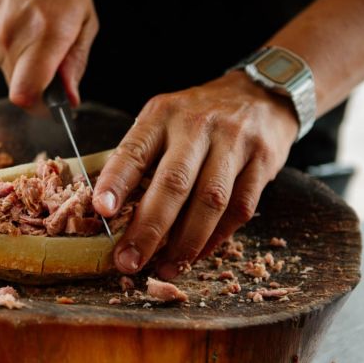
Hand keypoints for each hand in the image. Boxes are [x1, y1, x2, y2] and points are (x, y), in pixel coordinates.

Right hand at [0, 0, 97, 106]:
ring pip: (8, 75)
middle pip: (20, 91)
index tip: (53, 103)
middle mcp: (12, 38)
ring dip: (24, 65)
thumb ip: (76, 62)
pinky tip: (17, 25)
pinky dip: (10, 52)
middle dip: (38, 86)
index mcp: (46, 34)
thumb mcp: (84, 17)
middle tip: (50, 60)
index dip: (41, 108)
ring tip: (34, 33)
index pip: (28, 94)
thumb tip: (69, 98)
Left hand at [92, 71, 299, 278]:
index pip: (135, 150)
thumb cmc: (199, 116)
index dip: (116, 181)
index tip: (101, 210)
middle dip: (149, 228)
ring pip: (210, 200)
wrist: (261, 94)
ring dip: (185, 242)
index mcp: (163, 115)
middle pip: (173, 182)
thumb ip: (140, 156)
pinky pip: (240, 208)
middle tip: (129, 261)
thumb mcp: (163, 120)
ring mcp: (234, 142)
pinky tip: (196, 255)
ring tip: (165, 268)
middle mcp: (197, 125)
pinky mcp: (262, 161)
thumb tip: (107, 209)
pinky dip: (216, 238)